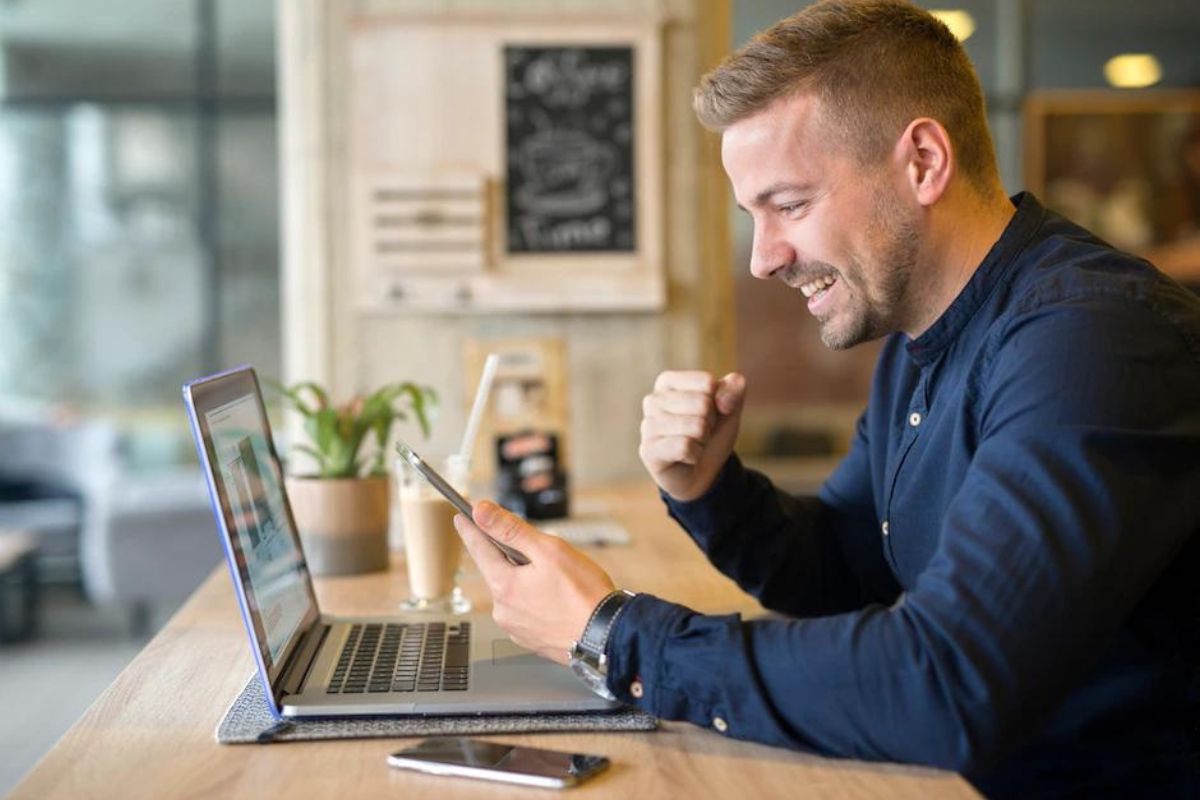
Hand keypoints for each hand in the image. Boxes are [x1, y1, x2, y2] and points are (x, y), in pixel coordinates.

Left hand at [453, 500, 615, 664]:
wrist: (608, 637)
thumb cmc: (584, 595)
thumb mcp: (548, 550)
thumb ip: (511, 529)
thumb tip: (481, 512)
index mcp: (504, 586)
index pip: (479, 549)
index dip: (470, 529)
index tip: (461, 517)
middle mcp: (503, 610)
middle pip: (498, 570)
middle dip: (512, 556)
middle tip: (539, 550)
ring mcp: (516, 627)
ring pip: (514, 591)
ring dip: (526, 579)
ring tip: (558, 580)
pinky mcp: (531, 639)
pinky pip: (526, 610)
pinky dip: (536, 600)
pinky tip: (558, 599)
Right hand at [638, 370, 746, 501]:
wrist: (703, 472)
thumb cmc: (711, 433)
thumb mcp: (729, 408)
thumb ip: (734, 389)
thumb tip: (723, 399)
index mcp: (668, 382)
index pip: (707, 382)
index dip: (718, 402)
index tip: (707, 414)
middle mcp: (652, 400)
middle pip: (703, 404)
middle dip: (710, 423)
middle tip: (700, 433)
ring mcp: (648, 426)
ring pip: (696, 426)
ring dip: (703, 440)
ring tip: (693, 444)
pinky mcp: (648, 450)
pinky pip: (685, 446)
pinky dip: (695, 455)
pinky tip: (686, 458)